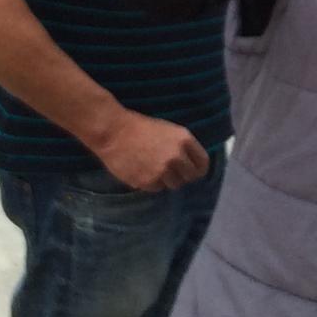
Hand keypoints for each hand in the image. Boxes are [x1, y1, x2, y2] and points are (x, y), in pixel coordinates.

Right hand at [94, 111, 209, 191]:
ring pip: (173, 185)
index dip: (197, 168)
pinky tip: (142, 171)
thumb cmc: (140, 128)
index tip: (192, 170)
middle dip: (182, 175)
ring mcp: (162, 171)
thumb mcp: (169, 131)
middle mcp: (176, 157)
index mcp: (184, 140)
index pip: (202, 164)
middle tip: (170, 170)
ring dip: (166, 180)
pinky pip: (156, 188)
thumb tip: (192, 164)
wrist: (114, 132)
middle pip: (189, 177)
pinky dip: (151, 183)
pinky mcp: (148, 182)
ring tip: (153, 168)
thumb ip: (183, 147)